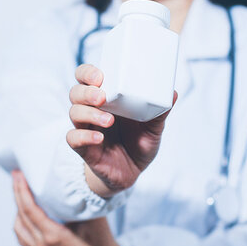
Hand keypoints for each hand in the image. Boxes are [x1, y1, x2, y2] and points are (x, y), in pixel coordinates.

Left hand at [11, 170, 119, 245]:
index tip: (18, 173)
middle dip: (17, 193)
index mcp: (54, 236)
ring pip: (18, 227)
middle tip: (16, 175)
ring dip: (17, 207)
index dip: (22, 189)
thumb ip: (79, 198)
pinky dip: (20, 222)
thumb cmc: (101, 239)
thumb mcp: (92, 215)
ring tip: (22, 190)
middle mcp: (43, 245)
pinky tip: (25, 212)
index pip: (30, 209)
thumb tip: (70, 177)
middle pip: (21, 215)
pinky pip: (22, 237)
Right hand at [67, 64, 176, 197]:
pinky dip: (84, 136)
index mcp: (107, 98)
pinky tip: (99, 137)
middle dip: (86, 91)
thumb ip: (159, 112)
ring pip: (74, 113)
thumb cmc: (138, 144)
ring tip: (109, 120)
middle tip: (102, 96)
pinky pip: (73, 138)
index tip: (99, 76)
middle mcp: (92, 110)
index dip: (87, 72)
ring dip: (89, 113)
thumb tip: (172, 94)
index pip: (86, 77)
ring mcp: (86, 128)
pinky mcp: (83, 148)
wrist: (131, 173)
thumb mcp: (153, 128)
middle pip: (76, 92)